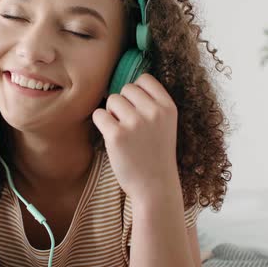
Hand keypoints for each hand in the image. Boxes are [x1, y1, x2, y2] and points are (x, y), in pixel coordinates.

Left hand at [92, 73, 179, 202]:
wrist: (155, 187)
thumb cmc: (156, 155)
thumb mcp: (165, 125)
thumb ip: (151, 104)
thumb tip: (123, 84)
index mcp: (168, 107)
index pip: (145, 79)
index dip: (136, 91)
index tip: (136, 107)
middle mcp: (154, 112)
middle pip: (126, 88)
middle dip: (123, 103)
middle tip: (128, 124)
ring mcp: (135, 123)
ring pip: (112, 100)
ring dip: (111, 113)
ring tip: (121, 131)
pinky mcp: (117, 135)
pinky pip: (99, 114)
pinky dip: (101, 123)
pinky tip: (111, 136)